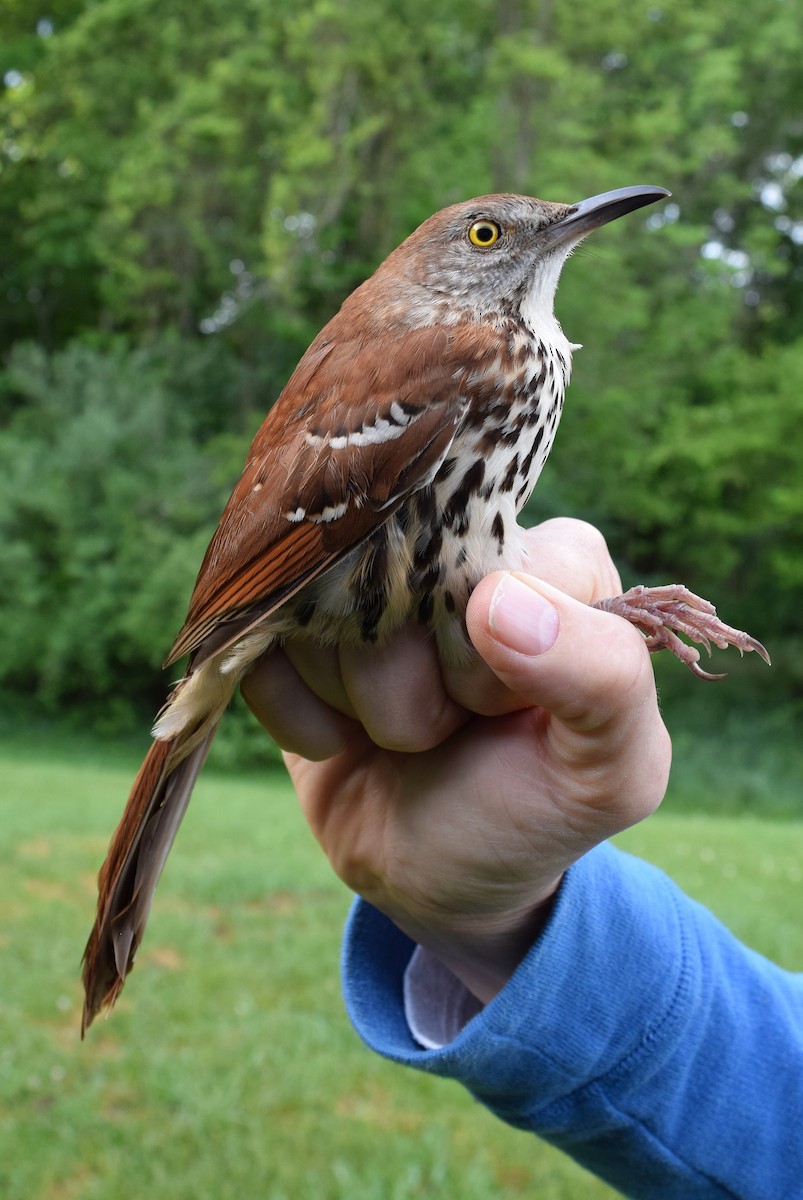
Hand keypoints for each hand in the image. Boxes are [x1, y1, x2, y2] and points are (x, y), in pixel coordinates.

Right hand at [242, 519, 670, 1003]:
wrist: (436, 869)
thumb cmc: (534, 814)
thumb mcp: (608, 774)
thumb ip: (606, 684)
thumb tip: (496, 600)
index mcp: (553, 561)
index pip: (482, 570)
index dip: (479, 667)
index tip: (501, 713)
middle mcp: (460, 545)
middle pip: (386, 582)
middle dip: (407, 691)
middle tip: (447, 728)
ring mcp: (368, 573)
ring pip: (316, 606)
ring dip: (351, 703)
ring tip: (398, 731)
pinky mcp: (297, 612)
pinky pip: (258, 640)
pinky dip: (294, 713)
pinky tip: (340, 736)